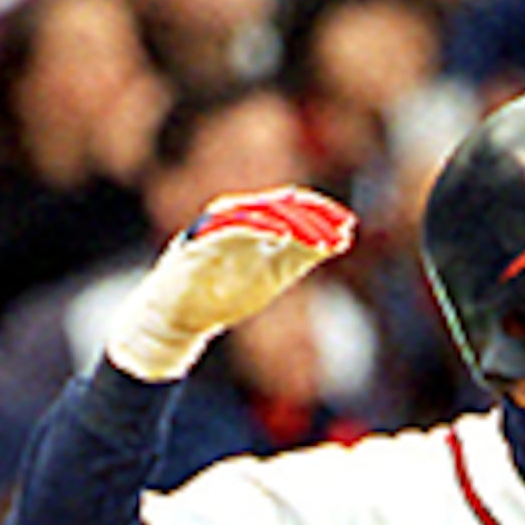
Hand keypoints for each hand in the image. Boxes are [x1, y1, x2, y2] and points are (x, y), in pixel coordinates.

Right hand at [106, 188, 355, 380]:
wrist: (176, 318)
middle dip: (313, 219)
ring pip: (259, 213)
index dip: (322, 213)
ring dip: (292, 223)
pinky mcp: (199, 241)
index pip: (293, 206)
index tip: (348, 227)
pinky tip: (280, 234)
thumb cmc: (223, 295)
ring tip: (318, 239)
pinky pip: (230, 225)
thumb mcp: (272, 275)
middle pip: (280, 205)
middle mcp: (236, 215)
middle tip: (339, 233)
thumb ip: (299, 256)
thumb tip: (338, 240)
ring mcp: (216, 226)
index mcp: (255, 220)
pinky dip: (256, 227)